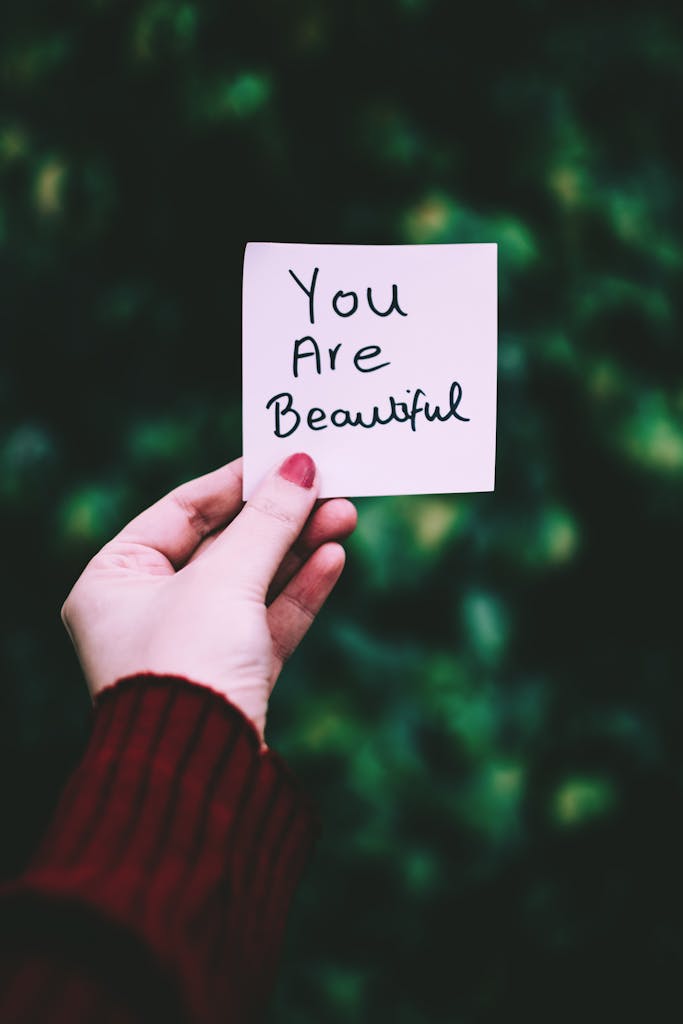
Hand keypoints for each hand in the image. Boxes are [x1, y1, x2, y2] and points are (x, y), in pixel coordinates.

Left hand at [60, 453, 355, 745]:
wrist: (197, 769)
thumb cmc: (186, 662)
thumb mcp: (225, 579)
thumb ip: (267, 521)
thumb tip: (300, 467)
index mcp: (115, 579)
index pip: (181, 510)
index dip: (236, 481)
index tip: (284, 459)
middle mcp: (148, 609)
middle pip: (224, 545)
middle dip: (280, 517)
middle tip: (328, 485)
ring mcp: (192, 644)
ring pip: (253, 582)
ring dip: (299, 548)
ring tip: (345, 514)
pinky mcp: (231, 674)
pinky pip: (268, 619)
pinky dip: (300, 589)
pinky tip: (334, 557)